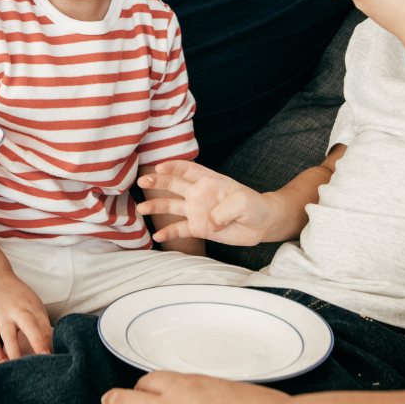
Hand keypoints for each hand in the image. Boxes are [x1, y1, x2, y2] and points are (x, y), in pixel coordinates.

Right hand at [0, 274, 51, 359]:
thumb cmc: (20, 297)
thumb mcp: (34, 305)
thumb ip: (42, 324)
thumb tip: (52, 347)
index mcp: (32, 306)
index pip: (44, 324)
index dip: (49, 340)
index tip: (53, 356)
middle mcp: (17, 309)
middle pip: (28, 326)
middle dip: (37, 343)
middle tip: (43, 360)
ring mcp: (2, 315)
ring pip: (7, 335)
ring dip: (13, 352)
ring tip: (18, 367)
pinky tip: (2, 360)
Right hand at [138, 161, 275, 246]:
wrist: (262, 224)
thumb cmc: (253, 205)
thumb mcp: (242, 202)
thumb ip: (224, 209)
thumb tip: (209, 223)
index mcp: (209, 180)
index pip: (187, 170)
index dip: (173, 167)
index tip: (160, 168)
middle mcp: (199, 194)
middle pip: (173, 185)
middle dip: (157, 182)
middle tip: (143, 182)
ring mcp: (196, 211)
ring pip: (171, 206)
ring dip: (156, 206)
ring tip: (142, 209)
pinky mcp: (198, 228)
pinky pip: (180, 230)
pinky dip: (168, 233)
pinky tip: (157, 236)